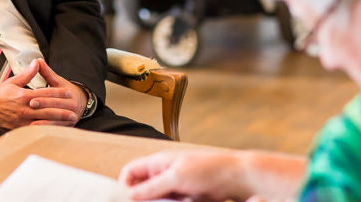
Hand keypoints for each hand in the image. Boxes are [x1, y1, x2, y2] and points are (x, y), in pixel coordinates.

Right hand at [0, 60, 79, 130]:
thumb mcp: (11, 82)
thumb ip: (26, 74)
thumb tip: (37, 62)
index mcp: (23, 95)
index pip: (44, 93)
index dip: (57, 93)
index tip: (68, 93)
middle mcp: (24, 109)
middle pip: (47, 108)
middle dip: (62, 109)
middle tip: (75, 110)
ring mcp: (22, 121)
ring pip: (44, 120)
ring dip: (58, 120)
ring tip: (70, 120)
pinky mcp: (19, 129)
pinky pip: (36, 130)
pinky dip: (47, 129)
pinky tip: (56, 129)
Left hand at [28, 59, 86, 125]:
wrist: (80, 103)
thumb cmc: (64, 91)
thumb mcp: (57, 81)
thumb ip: (46, 72)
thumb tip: (37, 61)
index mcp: (67, 92)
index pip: (54, 93)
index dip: (42, 95)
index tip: (31, 98)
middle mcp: (71, 104)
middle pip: (55, 105)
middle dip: (43, 106)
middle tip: (30, 106)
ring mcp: (71, 115)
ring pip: (57, 118)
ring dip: (45, 121)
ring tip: (32, 122)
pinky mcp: (69, 125)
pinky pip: (58, 128)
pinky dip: (48, 129)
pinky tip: (38, 130)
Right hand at [119, 150, 246, 200]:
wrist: (235, 178)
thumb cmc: (207, 169)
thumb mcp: (176, 177)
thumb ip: (151, 187)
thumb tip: (129, 195)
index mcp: (157, 162)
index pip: (130, 172)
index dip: (124, 185)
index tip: (126, 200)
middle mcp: (162, 173)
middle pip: (141, 188)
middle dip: (142, 199)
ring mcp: (173, 186)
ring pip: (156, 199)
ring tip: (179, 201)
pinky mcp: (183, 197)